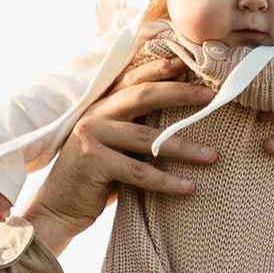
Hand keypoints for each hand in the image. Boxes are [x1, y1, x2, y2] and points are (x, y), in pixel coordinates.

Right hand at [25, 62, 218, 260]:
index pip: (135, 79)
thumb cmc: (95, 179)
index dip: (162, 69)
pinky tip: (189, 187)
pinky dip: (166, 181)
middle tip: (215, 99)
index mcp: (102, 106)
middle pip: (144, 96)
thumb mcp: (115, 147)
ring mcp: (91, 136)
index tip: (192, 64)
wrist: (58, 208)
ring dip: (184, 147)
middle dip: (182, 95)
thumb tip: (183, 119)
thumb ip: (136, 130)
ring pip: (147, 138)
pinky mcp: (93, 163)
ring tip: (213, 155)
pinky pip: (139, 172)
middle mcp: (96, 115)